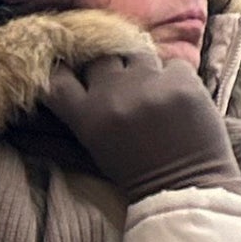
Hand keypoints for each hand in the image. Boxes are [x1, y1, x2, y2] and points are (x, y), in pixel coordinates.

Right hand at [38, 51, 240, 196]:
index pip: (57, 80)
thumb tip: (87, 80)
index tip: (74, 68)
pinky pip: (174, 63)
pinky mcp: (181, 82)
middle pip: (101, 58)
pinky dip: (176, 75)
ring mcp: (148, 85)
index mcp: (86, 117)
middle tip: (123, 81)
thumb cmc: (138, 171)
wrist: (183, 187)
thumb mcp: (97, 143)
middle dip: (110, 66)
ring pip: (137, 54)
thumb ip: (88, 110)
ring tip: (153, 87)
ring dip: (143, 67)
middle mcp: (113, 95)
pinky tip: (179, 95)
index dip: (64, 70)